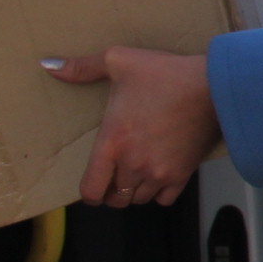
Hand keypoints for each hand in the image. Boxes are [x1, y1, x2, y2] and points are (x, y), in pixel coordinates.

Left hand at [49, 46, 220, 205]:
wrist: (214, 87)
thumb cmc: (167, 75)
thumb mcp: (120, 61)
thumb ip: (82, 67)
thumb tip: (48, 65)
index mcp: (112, 143)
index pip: (90, 190)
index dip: (89, 192)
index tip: (93, 184)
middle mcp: (133, 164)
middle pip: (115, 199)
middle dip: (111, 190)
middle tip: (114, 175)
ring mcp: (159, 173)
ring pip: (138, 199)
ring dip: (134, 190)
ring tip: (136, 172)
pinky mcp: (182, 174)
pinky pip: (164, 199)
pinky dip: (159, 192)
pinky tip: (159, 173)